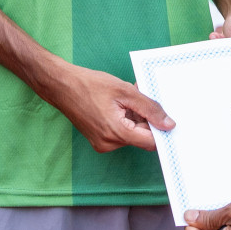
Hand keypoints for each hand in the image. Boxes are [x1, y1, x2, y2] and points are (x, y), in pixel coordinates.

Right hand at [43, 64, 173, 152]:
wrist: (62, 86)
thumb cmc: (90, 85)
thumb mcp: (125, 91)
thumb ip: (150, 109)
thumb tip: (169, 124)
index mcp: (117, 133)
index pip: (151, 142)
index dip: (161, 130)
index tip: (168, 118)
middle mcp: (110, 144)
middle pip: (141, 137)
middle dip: (146, 118)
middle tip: (142, 97)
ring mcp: (103, 144)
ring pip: (132, 134)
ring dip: (135, 117)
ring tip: (127, 97)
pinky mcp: (99, 140)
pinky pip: (121, 133)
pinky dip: (125, 119)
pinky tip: (119, 103)